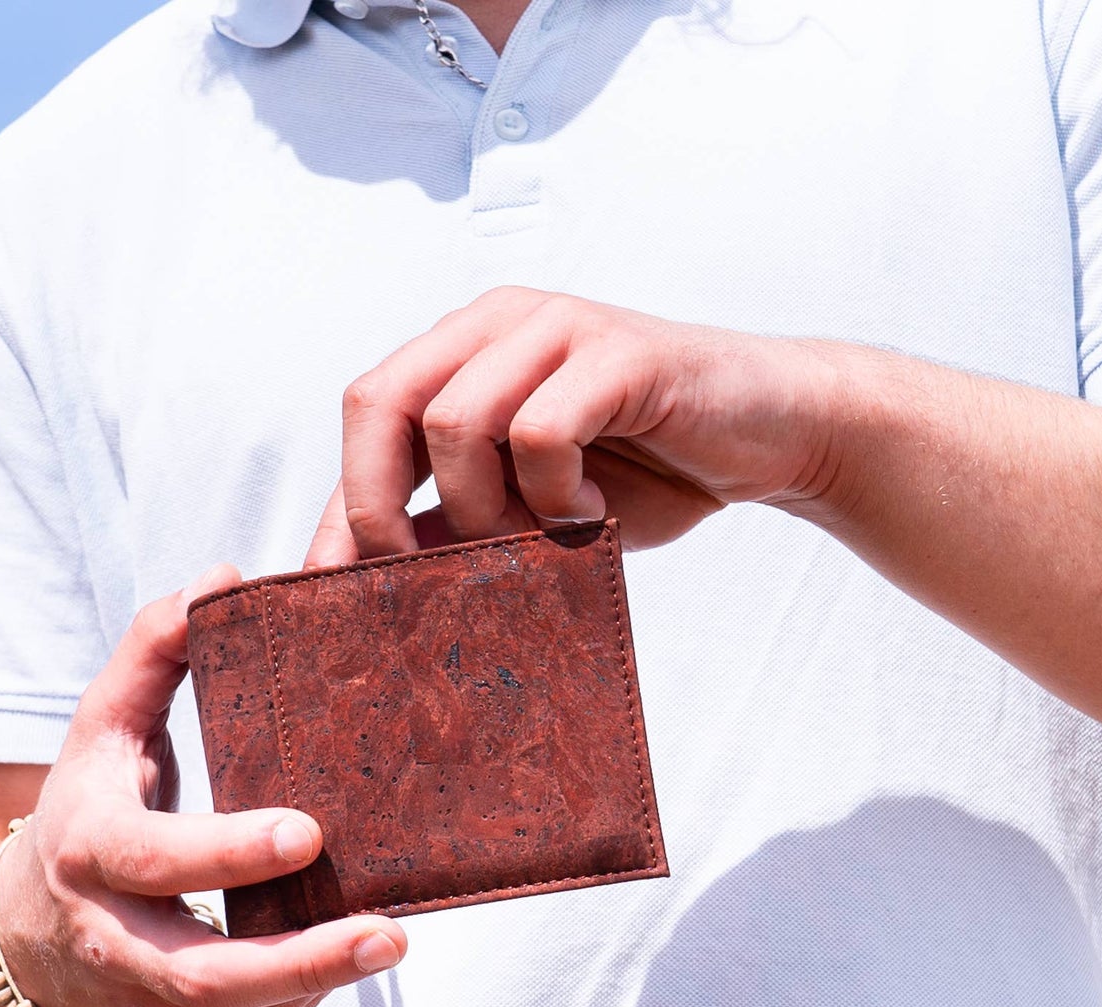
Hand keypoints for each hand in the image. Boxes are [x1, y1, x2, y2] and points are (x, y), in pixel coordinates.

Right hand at [0, 565, 406, 1006]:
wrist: (20, 930)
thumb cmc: (83, 808)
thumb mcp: (100, 727)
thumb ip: (154, 652)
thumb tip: (222, 576)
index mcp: (91, 851)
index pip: (158, 859)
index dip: (229, 852)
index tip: (309, 833)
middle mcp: (108, 937)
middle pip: (200, 972)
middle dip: (299, 960)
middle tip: (389, 930)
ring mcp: (134, 999)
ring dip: (311, 989)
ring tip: (387, 944)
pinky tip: (344, 970)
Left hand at [305, 287, 844, 565]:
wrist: (771, 433)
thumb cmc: (647, 470)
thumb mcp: (530, 509)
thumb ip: (456, 521)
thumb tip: (364, 573)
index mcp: (466, 350)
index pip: (368, 415)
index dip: (341, 506)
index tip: (330, 588)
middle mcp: (498, 324)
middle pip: (381, 401)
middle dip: (378, 503)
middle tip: (419, 572)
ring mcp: (557, 327)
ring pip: (455, 423)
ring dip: (487, 508)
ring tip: (542, 532)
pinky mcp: (617, 351)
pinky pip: (540, 432)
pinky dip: (555, 493)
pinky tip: (591, 509)